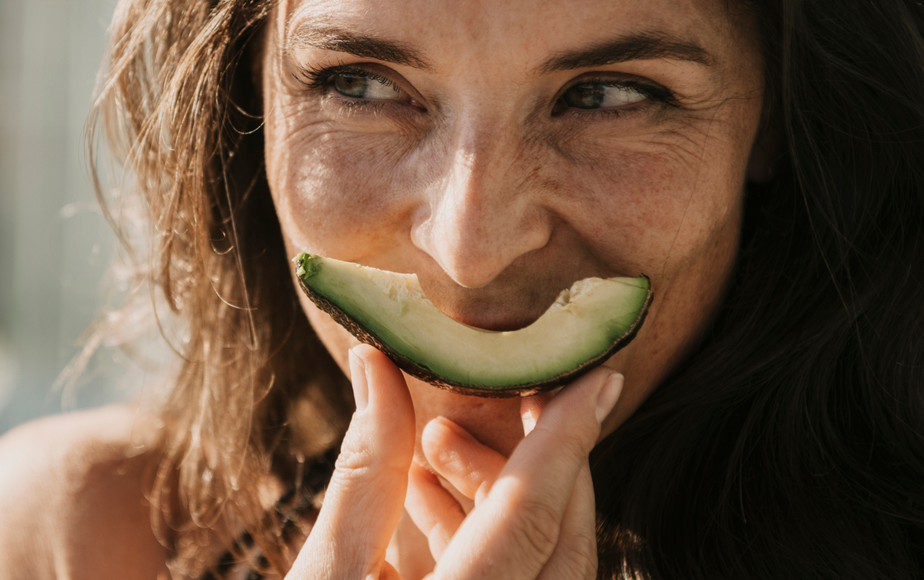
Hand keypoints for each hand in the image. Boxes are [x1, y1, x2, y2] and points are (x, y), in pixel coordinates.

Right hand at [287, 344, 622, 579]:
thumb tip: (377, 365)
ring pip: (555, 566)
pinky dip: (498, 539)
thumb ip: (368, 468)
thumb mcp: (325, 572)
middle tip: (500, 400)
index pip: (533, 514)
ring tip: (433, 451)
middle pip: (564, 540)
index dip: (567, 436)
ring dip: (512, 498)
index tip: (598, 374)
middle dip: (543, 459)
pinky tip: (434, 504)